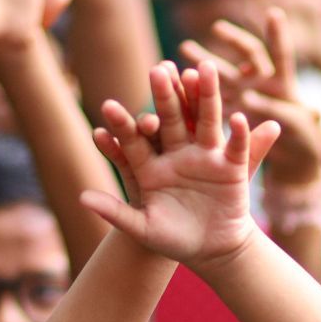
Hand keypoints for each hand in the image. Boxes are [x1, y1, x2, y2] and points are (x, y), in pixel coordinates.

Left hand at [79, 61, 280, 269]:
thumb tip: (81, 198)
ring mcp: (205, 156)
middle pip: (170, 119)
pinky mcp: (231, 166)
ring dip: (205, 95)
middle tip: (157, 71)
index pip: (134, 140)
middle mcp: (177, 154)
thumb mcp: (141, 228)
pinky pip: (236, 147)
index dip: (123, 125)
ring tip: (200, 70)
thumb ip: (115, 212)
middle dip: (165, 96)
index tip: (109, 107)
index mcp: (151, 166)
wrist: (208, 251)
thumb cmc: (170, 239)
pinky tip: (238, 120)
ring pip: (204, 120)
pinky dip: (239, 134)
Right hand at [182, 9, 320, 184]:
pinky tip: (174, 85)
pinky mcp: (228, 110)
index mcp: (282, 81)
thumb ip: (287, 115)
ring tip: (184, 48)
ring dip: (204, 60)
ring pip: (221, 73)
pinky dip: (194, 94)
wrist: (291, 152)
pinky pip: (208, 100)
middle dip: (232, 40)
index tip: (274, 14)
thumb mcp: (302, 126)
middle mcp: (260, 81)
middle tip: (218, 29)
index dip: (278, 34)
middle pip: (246, 56)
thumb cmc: (305, 138)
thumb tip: (260, 101)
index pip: (279, 53)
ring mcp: (241, 93)